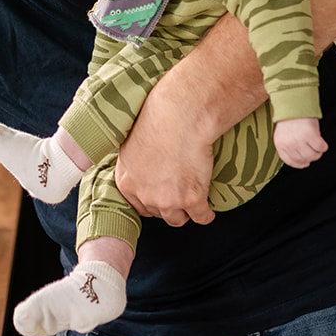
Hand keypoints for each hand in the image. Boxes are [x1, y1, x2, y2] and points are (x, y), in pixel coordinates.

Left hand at [115, 81, 216, 227]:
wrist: (181, 116)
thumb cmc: (156, 119)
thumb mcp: (131, 141)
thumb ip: (134, 162)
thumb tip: (137, 163)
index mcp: (127, 183)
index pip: (138, 206)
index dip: (151, 201)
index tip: (160, 194)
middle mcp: (145, 196)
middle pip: (158, 213)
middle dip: (167, 205)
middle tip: (177, 191)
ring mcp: (169, 200)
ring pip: (178, 219)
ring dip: (184, 212)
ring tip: (192, 202)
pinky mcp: (193, 199)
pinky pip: (202, 217)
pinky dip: (206, 214)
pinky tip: (208, 209)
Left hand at [273, 117, 326, 167]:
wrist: (295, 103)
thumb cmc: (290, 118)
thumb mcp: (284, 134)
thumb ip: (288, 146)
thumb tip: (300, 161)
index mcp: (280, 144)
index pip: (290, 161)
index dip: (300, 164)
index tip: (305, 162)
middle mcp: (289, 144)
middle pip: (303, 160)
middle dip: (310, 157)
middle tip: (313, 150)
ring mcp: (299, 140)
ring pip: (313, 156)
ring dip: (317, 153)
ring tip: (317, 146)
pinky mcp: (311, 135)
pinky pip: (321, 148)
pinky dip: (323, 146)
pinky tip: (321, 141)